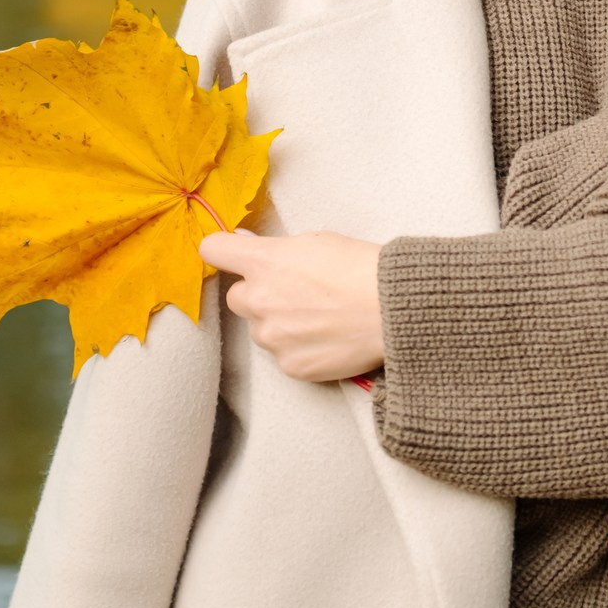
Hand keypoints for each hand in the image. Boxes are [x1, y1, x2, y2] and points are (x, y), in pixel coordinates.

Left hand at [198, 227, 384, 381]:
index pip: (214, 250)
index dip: (221, 250)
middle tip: (293, 293)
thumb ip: (276, 247)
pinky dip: (298, 348)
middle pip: (236, 297)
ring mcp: (273, 336)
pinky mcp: (290, 365)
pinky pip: (282, 355)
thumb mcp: (317, 241)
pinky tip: (326, 337)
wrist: (393, 309)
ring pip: (260, 329)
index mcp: (265, 261)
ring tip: (319, 318)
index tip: (228, 254)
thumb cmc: (361, 267)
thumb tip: (247, 243)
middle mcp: (260, 299)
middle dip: (258, 294)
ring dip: (278, 324)